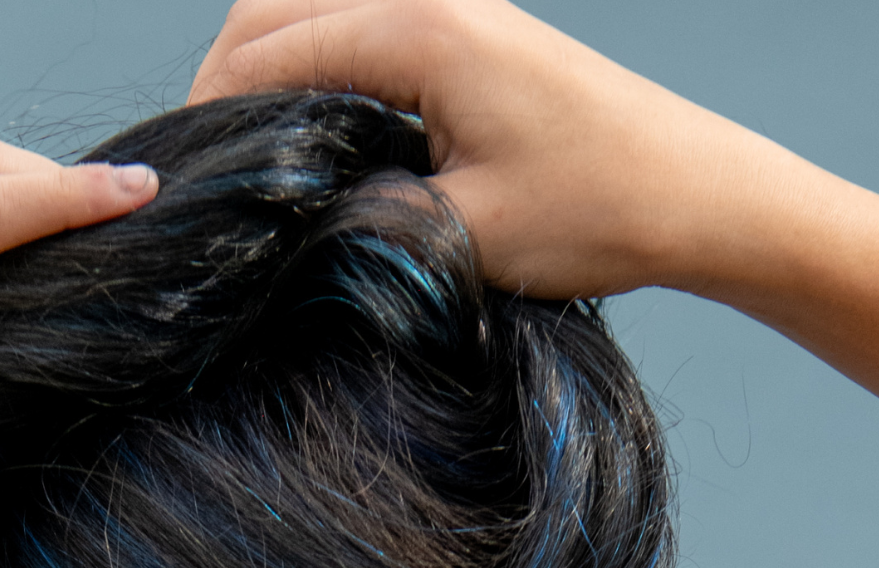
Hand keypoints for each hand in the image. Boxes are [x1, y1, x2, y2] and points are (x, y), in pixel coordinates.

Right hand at [189, 0, 786, 299]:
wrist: (693, 194)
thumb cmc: (594, 213)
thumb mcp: (459, 235)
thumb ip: (359, 215)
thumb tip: (281, 222)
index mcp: (418, 31)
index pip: (266, 51)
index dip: (210, 117)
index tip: (185, 191)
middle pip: (271, 7)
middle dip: (223, 82)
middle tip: (209, 177)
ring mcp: (447, 3)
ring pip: (309, 6)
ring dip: (266, 68)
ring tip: (251, 159)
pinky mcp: (466, 30)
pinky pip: (355, 23)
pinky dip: (314, 64)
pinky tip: (310, 139)